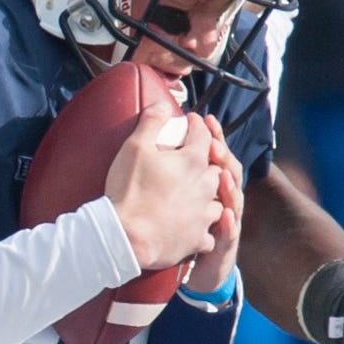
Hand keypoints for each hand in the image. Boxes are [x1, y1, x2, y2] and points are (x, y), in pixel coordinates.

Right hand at [104, 111, 221, 272]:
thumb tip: (163, 104)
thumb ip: (151, 122)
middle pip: (217, 169)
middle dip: (208, 162)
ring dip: (210, 196)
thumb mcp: (134, 147)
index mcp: (193, 162)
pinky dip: (203, 229)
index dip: (197, 125)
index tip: (192, 121)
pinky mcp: (197, 239)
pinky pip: (208, 233)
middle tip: (193, 160)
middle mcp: (205, 187)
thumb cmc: (129, 191)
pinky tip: (194, 227)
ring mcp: (203, 215)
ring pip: (217, 201)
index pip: (203, 135)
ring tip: (197, 195)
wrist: (126, 237)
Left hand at [181, 114, 241, 294]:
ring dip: (230, 188)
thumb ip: (167, 165)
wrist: (177, 261)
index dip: (211, 137)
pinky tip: (224, 215)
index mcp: (206, 183)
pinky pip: (228, 234)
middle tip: (213, 144)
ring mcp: (225, 221)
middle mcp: (220, 199)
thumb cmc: (171, 222)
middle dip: (223, 158)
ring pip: (234, 201)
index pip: (215, 155)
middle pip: (229, 173)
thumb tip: (157, 137)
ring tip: (223, 176)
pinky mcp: (221, 243)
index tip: (203, 121)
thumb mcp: (169, 191)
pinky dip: (227, 224)